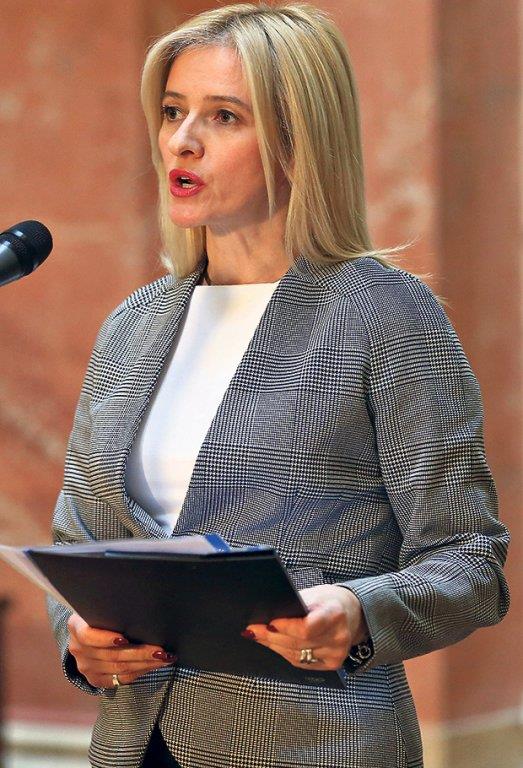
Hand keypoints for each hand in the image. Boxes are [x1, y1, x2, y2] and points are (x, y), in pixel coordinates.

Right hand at [67, 613, 176, 687]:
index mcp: (76, 628)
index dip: (106, 639)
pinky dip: (140, 672)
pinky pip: (121, 679)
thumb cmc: (100, 615)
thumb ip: (111, 610)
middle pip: (112, 655)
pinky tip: (153, 666)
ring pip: (120, 669)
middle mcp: (78, 650)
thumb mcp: (100, 609)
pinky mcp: (95, 679)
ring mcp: (86, 667)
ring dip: (145, 664)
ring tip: (165, 658)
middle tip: (161, 651)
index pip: (88, 636)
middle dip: (140, 653)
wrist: (86, 634)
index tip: (125, 638)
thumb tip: (140, 605)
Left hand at [243, 585, 368, 670]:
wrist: (353, 612)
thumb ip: (294, 604)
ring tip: (260, 636)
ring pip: (296, 655)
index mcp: (334, 614)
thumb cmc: (330, 600)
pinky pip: (302, 663)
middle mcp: (338, 636)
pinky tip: (275, 646)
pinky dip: (286, 654)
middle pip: (297, 643)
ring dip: (274, 646)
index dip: (285, 627)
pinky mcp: (332, 664)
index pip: (306, 628)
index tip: (268, 622)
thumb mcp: (314, 594)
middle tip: (254, 630)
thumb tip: (267, 612)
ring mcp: (336, 653)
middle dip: (271, 636)